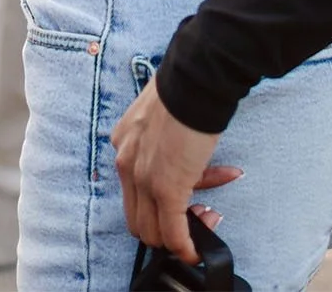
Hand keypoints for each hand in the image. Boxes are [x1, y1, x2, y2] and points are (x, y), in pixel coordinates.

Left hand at [111, 75, 239, 262]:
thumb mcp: (164, 115)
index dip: (157, 203)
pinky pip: (172, 233)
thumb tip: (185, 158)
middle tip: (197, 212)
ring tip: (207, 218)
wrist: (195, 82)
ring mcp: (144, 179)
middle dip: (167, 224)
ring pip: (152, 230)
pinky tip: (196, 250)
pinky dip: (184, 247)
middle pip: (137, 217)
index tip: (185, 196)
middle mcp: (127, 163)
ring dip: (179, 235)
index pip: (132, 191)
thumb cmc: (186, 89)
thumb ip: (164, 140)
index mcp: (124, 144)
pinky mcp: (167, 188)